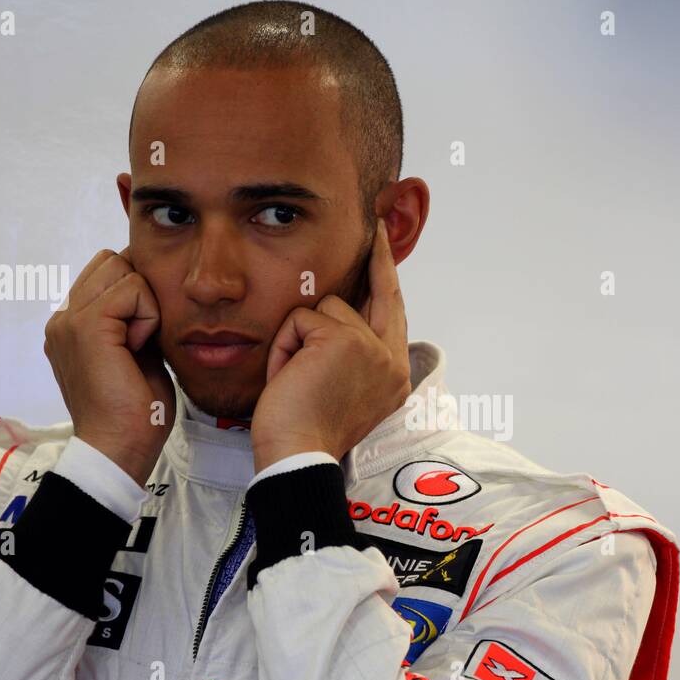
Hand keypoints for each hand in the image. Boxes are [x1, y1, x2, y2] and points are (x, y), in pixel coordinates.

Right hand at [44, 247, 174, 483]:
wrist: (119, 447)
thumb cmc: (135, 413)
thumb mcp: (140, 355)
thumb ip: (137, 321)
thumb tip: (151, 290)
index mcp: (71, 326)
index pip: (107, 272)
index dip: (137, 292)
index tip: (142, 338)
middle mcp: (63, 319)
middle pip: (112, 261)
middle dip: (139, 291)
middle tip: (141, 340)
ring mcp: (68, 320)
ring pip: (121, 269)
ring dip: (144, 304)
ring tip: (138, 347)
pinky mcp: (85, 326)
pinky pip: (132, 289)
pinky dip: (148, 315)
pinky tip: (139, 349)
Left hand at [251, 219, 411, 472]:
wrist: (298, 455)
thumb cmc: (308, 431)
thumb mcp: (343, 390)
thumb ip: (353, 354)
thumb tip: (339, 309)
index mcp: (395, 375)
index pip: (393, 314)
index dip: (388, 279)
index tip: (386, 248)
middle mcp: (392, 359)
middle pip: (380, 293)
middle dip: (379, 256)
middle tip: (376, 224)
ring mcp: (371, 347)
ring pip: (326, 307)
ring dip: (299, 338)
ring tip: (295, 377)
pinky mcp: (342, 339)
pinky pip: (300, 319)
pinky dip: (284, 345)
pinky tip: (287, 376)